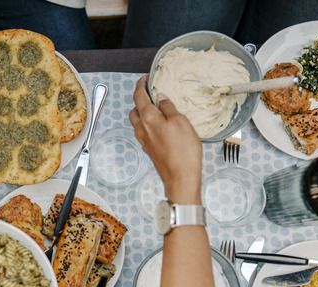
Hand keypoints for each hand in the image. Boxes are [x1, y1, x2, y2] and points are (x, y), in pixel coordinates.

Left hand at [129, 74, 201, 204]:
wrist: (180, 177)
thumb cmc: (182, 151)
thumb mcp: (180, 121)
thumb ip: (168, 107)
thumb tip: (161, 98)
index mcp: (148, 118)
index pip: (138, 96)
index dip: (141, 84)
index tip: (145, 78)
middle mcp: (142, 129)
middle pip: (135, 109)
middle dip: (141, 99)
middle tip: (152, 93)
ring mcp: (145, 141)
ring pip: (138, 122)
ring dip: (144, 113)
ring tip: (159, 108)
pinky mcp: (150, 150)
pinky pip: (145, 132)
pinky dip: (149, 124)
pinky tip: (162, 125)